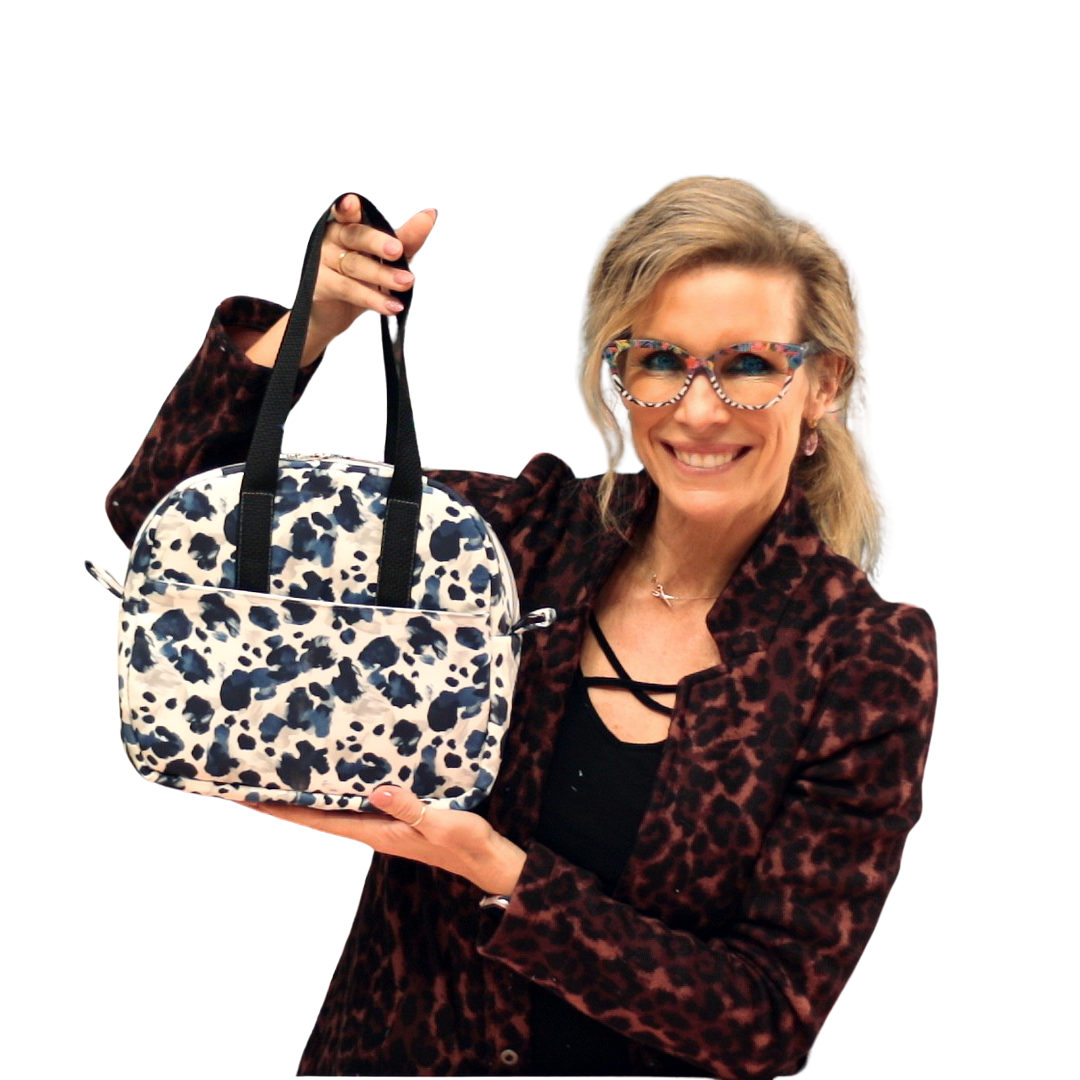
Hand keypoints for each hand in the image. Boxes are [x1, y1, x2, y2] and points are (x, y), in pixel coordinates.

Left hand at [240, 785, 526, 896]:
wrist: (485, 859)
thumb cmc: (465, 843)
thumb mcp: (442, 824)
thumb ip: (410, 808)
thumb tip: (376, 791)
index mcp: (375, 832)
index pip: (318, 821)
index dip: (283, 811)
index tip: (249, 801)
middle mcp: (369, 829)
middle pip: (314, 817)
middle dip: (280, 804)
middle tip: (244, 786)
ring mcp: (379, 825)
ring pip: (330, 811)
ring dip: (301, 799)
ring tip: (274, 780)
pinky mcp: (391, 817)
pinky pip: (351, 805)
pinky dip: (330, 794)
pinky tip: (327, 780)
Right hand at [309, 194, 438, 353]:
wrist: (336, 313)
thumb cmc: (364, 277)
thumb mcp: (389, 257)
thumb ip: (407, 238)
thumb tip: (431, 214)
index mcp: (348, 224)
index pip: (348, 213)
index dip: (348, 209)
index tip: (352, 204)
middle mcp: (332, 238)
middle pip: (354, 236)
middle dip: (376, 242)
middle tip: (397, 250)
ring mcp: (322, 261)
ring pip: (354, 265)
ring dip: (383, 275)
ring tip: (407, 282)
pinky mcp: (319, 286)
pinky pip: (348, 290)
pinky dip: (373, 298)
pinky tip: (393, 306)